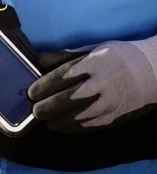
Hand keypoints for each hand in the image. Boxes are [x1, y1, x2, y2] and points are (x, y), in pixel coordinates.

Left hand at [28, 38, 156, 133]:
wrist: (150, 73)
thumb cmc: (117, 56)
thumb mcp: (93, 48)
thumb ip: (66, 55)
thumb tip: (40, 59)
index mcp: (93, 63)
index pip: (63, 76)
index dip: (44, 86)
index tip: (32, 92)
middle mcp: (100, 83)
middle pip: (67, 99)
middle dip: (47, 107)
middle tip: (35, 110)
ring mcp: (108, 103)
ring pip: (76, 116)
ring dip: (57, 120)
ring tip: (45, 120)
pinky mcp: (113, 116)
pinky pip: (89, 126)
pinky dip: (72, 128)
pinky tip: (62, 126)